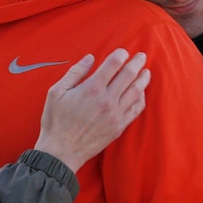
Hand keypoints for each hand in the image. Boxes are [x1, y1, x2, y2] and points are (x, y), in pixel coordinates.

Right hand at [34, 49, 149, 172]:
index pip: (113, 64)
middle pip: (129, 75)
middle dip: (137, 62)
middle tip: (142, 56)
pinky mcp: (119, 127)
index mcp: (91, 89)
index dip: (121, 54)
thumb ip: (75, 72)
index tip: (123, 52)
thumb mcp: (56, 92)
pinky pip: (136, 109)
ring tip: (146, 72)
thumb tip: (90, 58)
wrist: (61, 151)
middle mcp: (107, 100)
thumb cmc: (56, 121)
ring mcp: (115, 114)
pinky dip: (141, 98)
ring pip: (136, 91)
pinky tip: (141, 93)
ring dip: (143, 79)